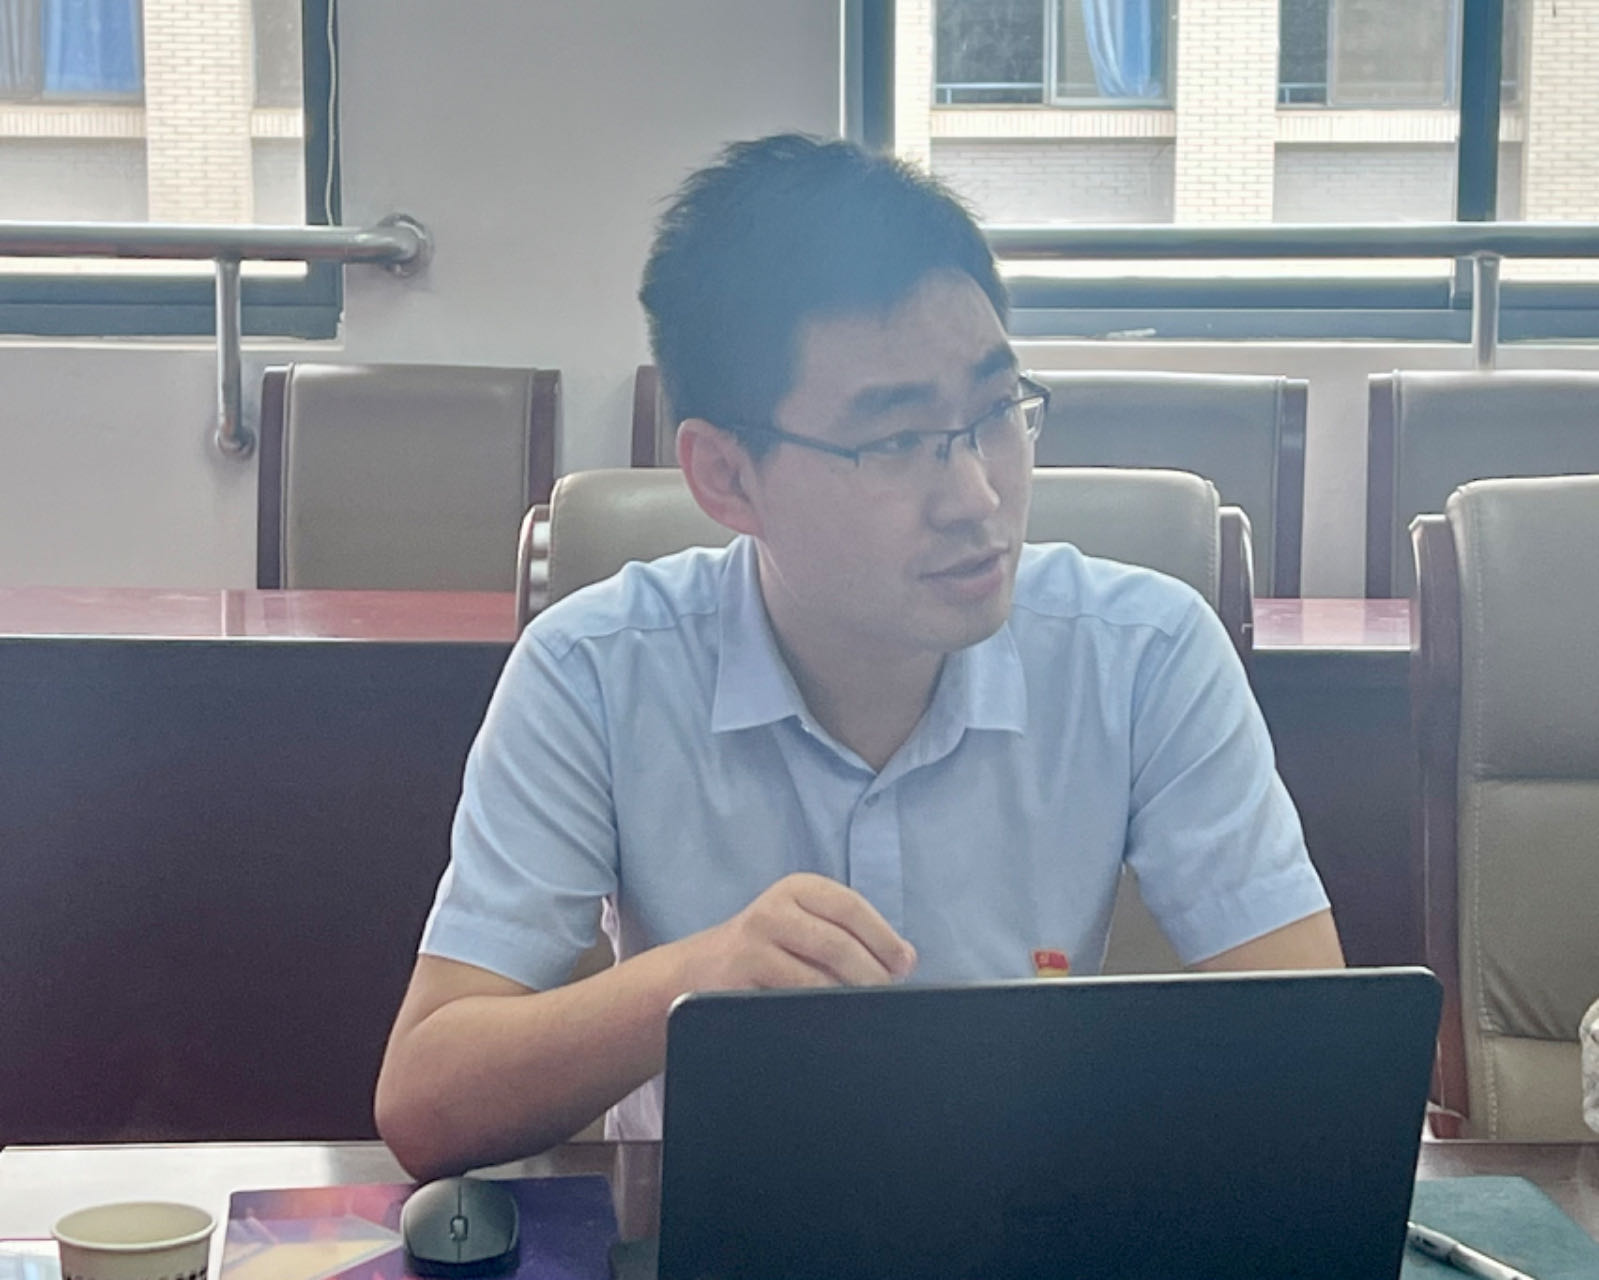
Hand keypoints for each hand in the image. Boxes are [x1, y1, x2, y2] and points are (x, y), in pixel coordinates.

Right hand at [677, 873, 916, 991]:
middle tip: (886, 997)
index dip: (883, 938)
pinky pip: (791, 1002)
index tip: (904, 966)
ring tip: (862, 1012)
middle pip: (838, 944)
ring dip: (848, 1000)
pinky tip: (829, 1020)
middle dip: (871, 976)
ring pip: (817, 978)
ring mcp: (752, 943)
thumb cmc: (769, 950)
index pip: (851, 908)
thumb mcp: (805, 925)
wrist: (697, 970)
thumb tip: (906, 959)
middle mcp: (774, 909)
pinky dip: (818, 1014)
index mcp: (798, 888)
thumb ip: (853, 935)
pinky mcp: (739, 980)